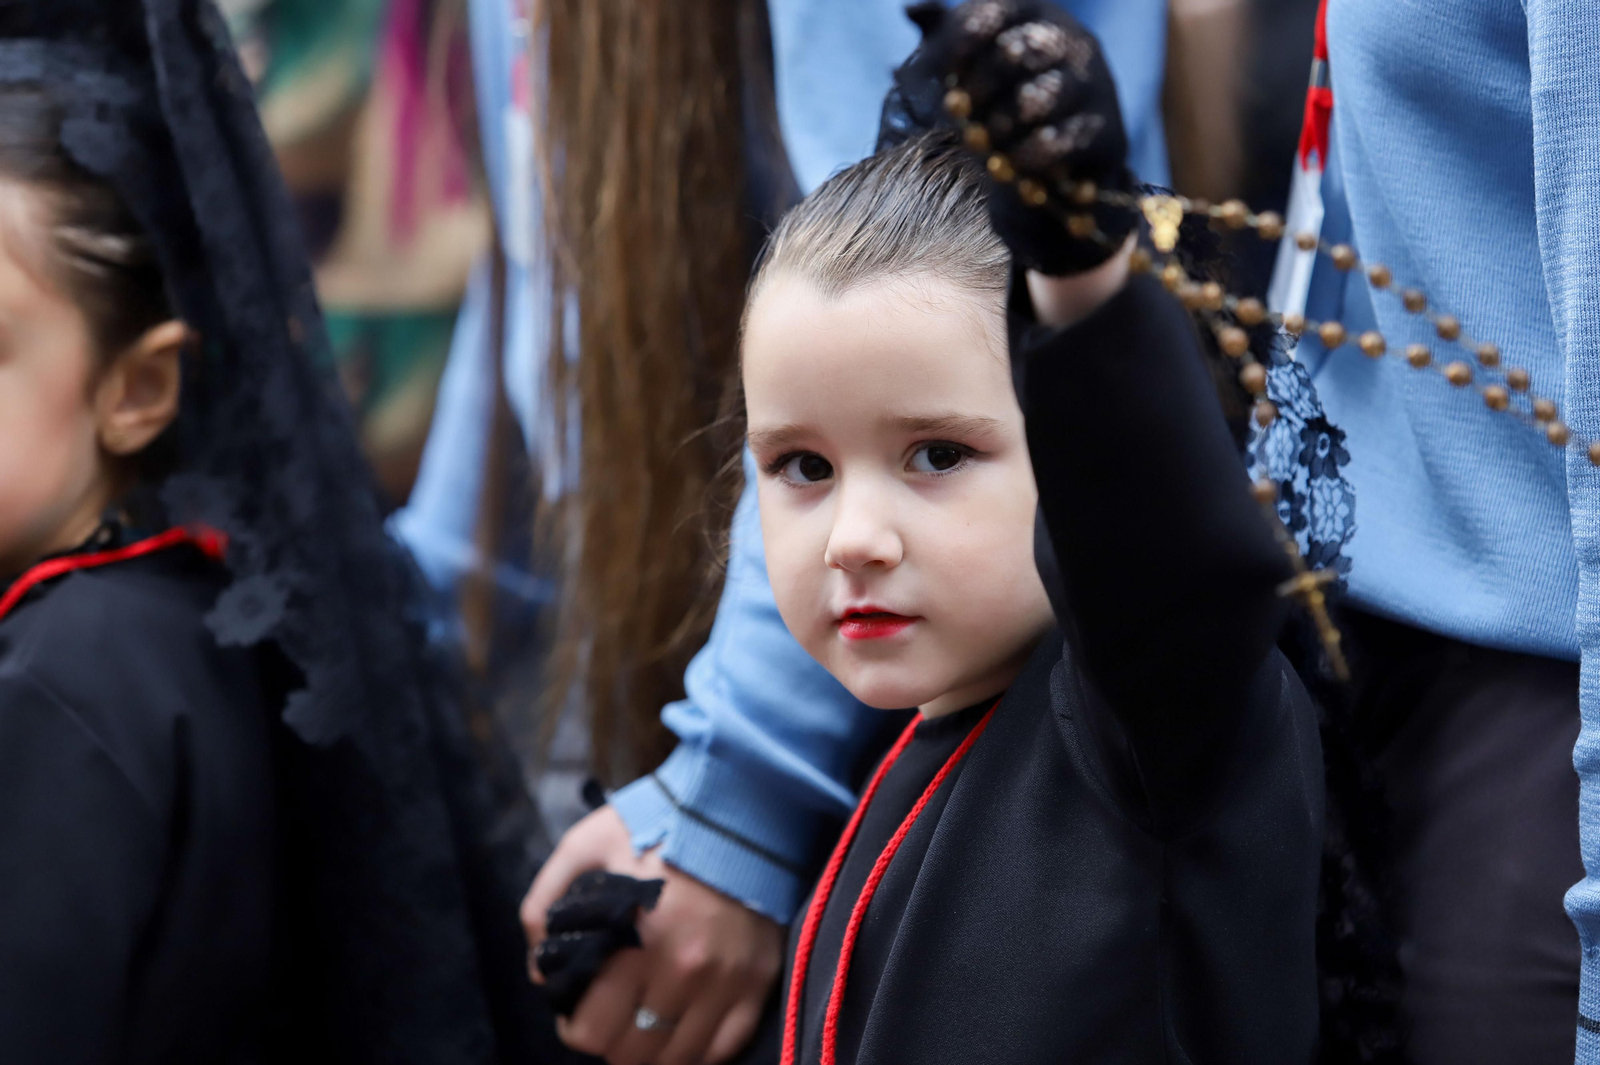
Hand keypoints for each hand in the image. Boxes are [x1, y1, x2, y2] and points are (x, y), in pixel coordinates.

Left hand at [522, 806, 783, 1064]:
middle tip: (610, 1019)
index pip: (593, 1030)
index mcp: (639, 941)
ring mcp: (727, 982)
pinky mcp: (759, 982)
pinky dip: (699, 1053)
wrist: (742, 806)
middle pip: (633, 1054)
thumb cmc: (660, 823)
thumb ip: (545, 901)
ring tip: (643, 1030)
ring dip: (652, 1054)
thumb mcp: (586, 843)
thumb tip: (538, 969)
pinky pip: (726, 1048)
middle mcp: (686, 972)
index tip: (576, 1013)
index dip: (575, 1029)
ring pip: (679, 1060)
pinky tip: (682, 1035)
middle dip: (611, 1042)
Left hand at [898, 0, 1135, 274]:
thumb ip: (945, 34)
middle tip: (961, 111)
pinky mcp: (1105, 132)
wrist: (1054, 165)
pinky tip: (1007, 166)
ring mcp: (1093, 85)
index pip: (997, 9)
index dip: (964, 37)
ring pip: (1040, 97)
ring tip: (983, 142)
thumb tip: (911, 8)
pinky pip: (1062, 141)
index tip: (946, 71)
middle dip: (980, 86)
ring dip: (1000, 125)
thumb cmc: (1004, 102)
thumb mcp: (973, 65)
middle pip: (1019, 51)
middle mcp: (1072, 42)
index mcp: (1037, 15)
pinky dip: (1026, 157)